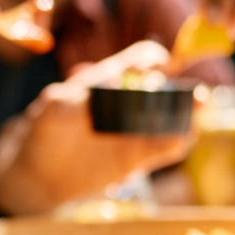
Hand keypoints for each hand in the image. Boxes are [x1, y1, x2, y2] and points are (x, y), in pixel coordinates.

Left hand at [0, 42, 191, 214]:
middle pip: (168, 86)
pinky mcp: (140, 157)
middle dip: (179, 87)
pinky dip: (180, 139)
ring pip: (176, 115)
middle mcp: (131, 102)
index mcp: (110, 80)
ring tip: (195, 110)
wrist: (39, 175)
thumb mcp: (51, 109)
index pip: (143, 59)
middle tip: (184, 95)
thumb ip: (74, 96)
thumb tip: (101, 88)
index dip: (153, 59)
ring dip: (189, 110)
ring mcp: (138, 130)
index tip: (154, 69)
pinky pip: (170, 146)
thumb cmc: (43, 133)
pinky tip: (179, 138)